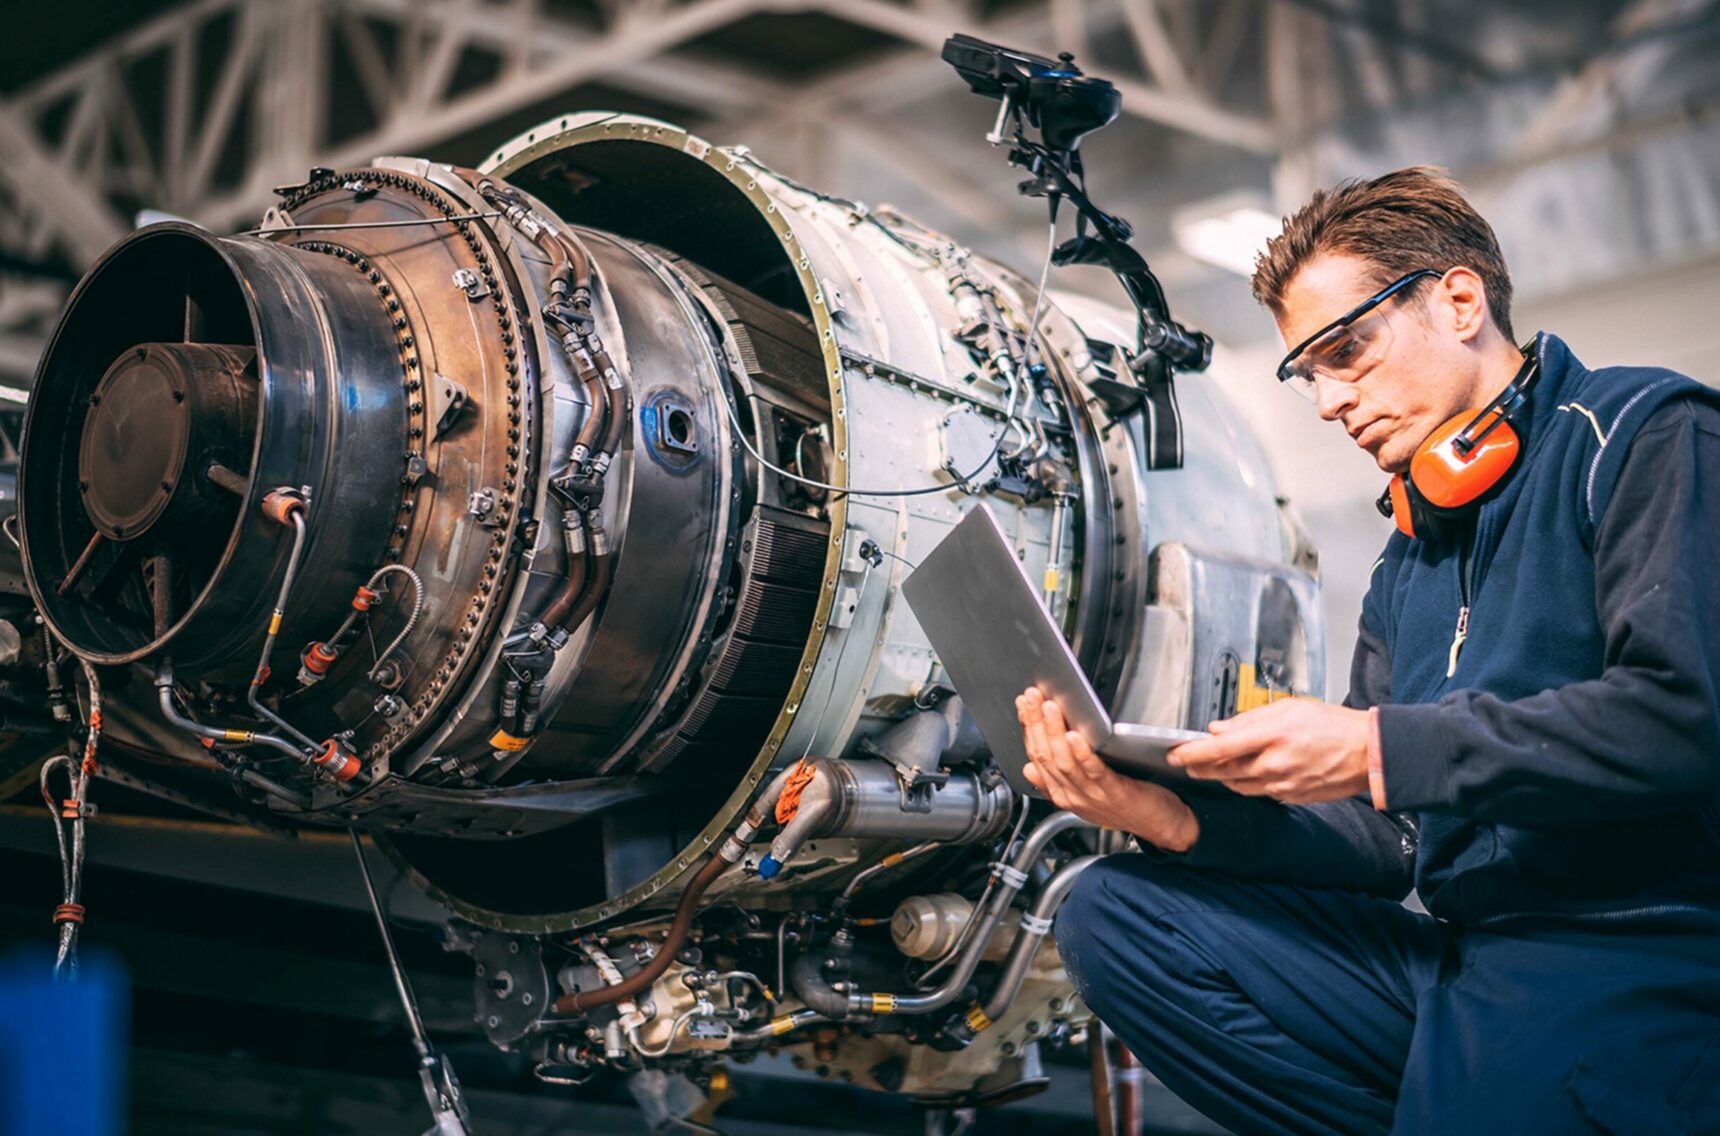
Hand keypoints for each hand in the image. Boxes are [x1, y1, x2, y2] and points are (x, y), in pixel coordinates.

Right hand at [1016, 686, 1198, 852]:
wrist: (1160, 826)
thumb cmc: (1127, 806)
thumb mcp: (1084, 795)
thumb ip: (1055, 782)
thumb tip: (1029, 768)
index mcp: (1062, 794)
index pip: (1036, 757)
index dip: (1028, 728)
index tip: (1024, 704)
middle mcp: (1072, 795)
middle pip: (1045, 757)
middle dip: (1035, 723)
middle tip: (1032, 697)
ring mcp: (1091, 795)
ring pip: (1063, 762)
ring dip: (1053, 732)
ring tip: (1049, 708)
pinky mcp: (1114, 793)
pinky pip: (1093, 772)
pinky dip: (1081, 754)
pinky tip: (1075, 737)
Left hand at [1167, 699, 1370, 803]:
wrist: (1367, 752)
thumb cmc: (1332, 725)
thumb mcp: (1288, 708)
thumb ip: (1249, 720)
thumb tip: (1219, 728)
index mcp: (1272, 736)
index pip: (1219, 748)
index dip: (1192, 752)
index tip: (1175, 753)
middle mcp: (1274, 763)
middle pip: (1222, 770)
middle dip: (1200, 767)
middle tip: (1187, 762)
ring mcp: (1282, 784)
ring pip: (1237, 784)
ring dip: (1221, 776)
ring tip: (1213, 766)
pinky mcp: (1290, 796)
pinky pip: (1258, 792)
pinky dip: (1245, 783)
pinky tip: (1244, 774)